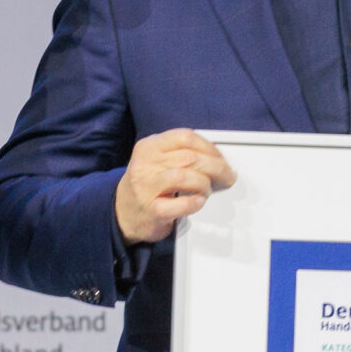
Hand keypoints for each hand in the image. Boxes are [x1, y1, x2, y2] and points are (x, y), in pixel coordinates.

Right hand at [115, 129, 236, 245]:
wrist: (122, 214)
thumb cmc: (148, 185)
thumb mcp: (156, 160)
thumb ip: (180, 153)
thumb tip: (216, 155)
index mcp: (149, 147)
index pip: (185, 137)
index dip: (209, 147)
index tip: (221, 157)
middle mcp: (145, 164)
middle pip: (190, 157)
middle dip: (217, 167)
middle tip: (227, 176)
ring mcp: (146, 187)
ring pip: (184, 177)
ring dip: (204, 184)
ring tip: (206, 190)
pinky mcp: (151, 211)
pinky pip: (180, 204)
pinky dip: (195, 203)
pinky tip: (198, 202)